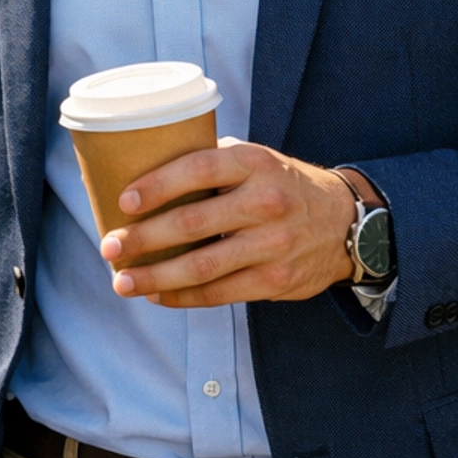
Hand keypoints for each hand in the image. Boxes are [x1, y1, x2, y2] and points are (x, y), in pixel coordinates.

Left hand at [101, 140, 365, 308]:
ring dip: (155, 277)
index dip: (158, 185)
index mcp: (254, 163)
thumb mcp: (257, 160)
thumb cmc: (283, 186)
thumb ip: (211, 161)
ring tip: (123, 282)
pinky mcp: (276, 280)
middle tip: (110, 248)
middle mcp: (265, 202)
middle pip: (192, 223)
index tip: (124, 201)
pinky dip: (183, 297)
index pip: (199, 168)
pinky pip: (219, 293)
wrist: (348, 224)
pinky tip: (157, 295)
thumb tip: (140, 167)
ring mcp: (273, 245)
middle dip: (143, 239)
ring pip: (202, 266)